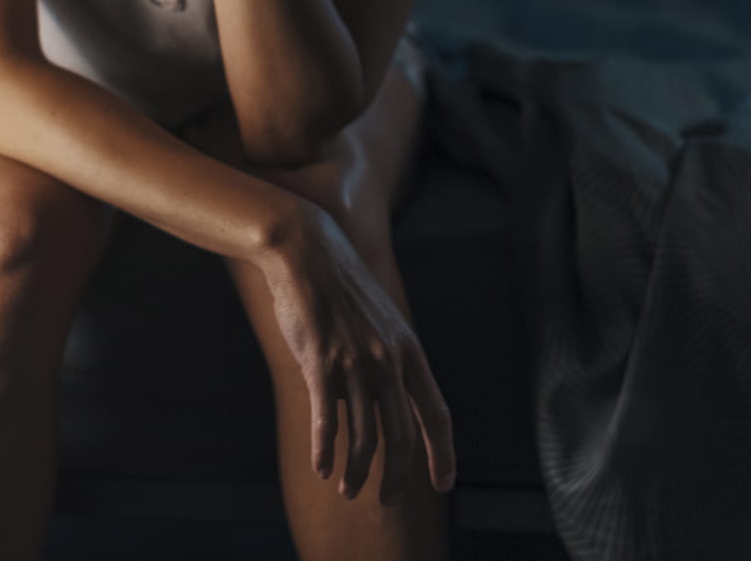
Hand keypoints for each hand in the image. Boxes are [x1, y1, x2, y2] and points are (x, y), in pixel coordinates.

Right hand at [262, 203, 455, 503]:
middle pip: (403, 435)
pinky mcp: (320, 362)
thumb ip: (382, 362)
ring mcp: (355, 361)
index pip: (436, 413)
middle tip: (387, 500)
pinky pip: (327, 420)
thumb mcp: (377, 322)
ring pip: (365, 435)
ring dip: (358, 472)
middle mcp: (388, 360)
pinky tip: (322, 468)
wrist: (306, 250)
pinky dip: (326, 450)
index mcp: (408, 350)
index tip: (444, 484)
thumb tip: (371, 404)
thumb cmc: (339, 286)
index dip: (443, 453)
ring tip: (349, 489)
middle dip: (398, 476)